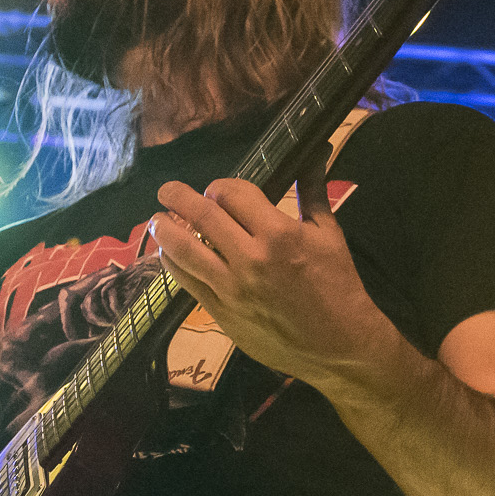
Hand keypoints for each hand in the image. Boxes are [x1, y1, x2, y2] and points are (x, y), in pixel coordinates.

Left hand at [149, 171, 396, 391]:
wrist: (339, 346)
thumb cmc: (337, 285)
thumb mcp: (328, 234)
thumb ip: (313, 190)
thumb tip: (317, 150)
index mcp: (279, 234)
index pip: (232, 194)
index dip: (219, 186)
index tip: (216, 190)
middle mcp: (251, 259)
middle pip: (201, 216)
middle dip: (177, 197)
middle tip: (166, 191)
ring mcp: (232, 288)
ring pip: (184, 250)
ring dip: (163, 229)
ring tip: (155, 220)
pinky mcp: (222, 313)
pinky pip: (187, 283)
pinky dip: (173, 263)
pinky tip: (168, 254)